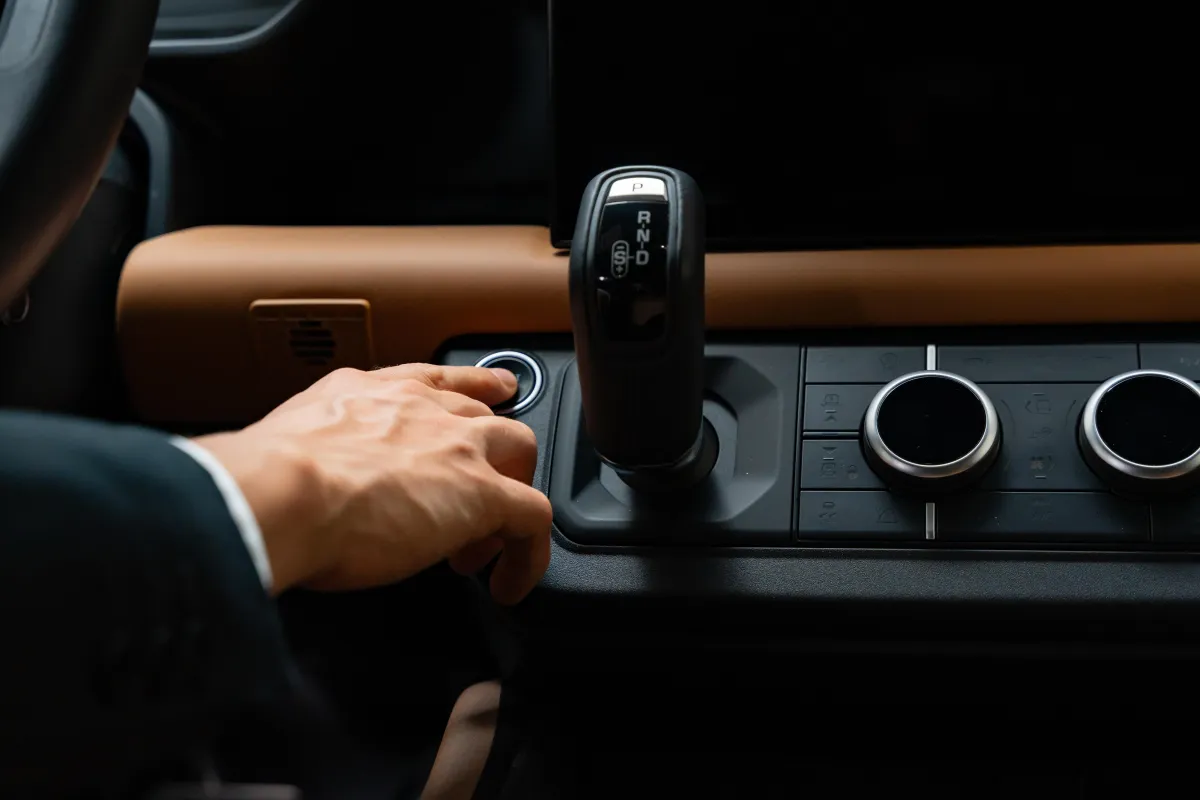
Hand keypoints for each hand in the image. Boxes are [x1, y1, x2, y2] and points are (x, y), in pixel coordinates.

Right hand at [193, 364, 551, 603]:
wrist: (279, 492)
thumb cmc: (266, 482)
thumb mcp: (291, 448)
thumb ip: (314, 456)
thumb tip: (305, 491)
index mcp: (371, 394)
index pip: (436, 381)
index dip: (473, 389)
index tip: (495, 391)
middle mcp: (421, 409)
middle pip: (486, 420)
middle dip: (488, 460)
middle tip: (470, 505)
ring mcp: (458, 448)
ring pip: (520, 454)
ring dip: (509, 499)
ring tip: (482, 551)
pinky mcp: (483, 494)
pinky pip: (533, 518)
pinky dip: (528, 555)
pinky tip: (509, 583)